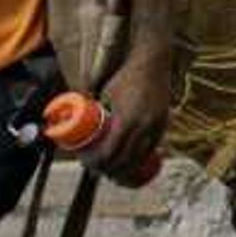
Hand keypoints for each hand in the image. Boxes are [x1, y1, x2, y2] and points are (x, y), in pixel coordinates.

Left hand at [91, 52, 175, 181]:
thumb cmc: (125, 76)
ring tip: (116, 173)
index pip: (110, 152)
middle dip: (111, 170)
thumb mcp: (106, 93)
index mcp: (126, 120)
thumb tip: (71, 119)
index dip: (98, 163)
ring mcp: (156, 125)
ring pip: (141, 157)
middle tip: (100, 171)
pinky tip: (135, 164)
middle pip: (125, 159)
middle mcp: (143, 126)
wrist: (152, 62)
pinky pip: (153, 148)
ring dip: (128, 169)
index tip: (89, 164)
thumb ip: (93, 108)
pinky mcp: (164, 123)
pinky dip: (142, 158)